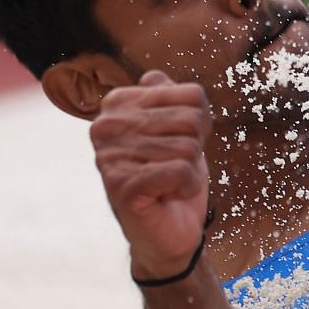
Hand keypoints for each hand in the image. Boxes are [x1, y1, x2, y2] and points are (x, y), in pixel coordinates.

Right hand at [90, 71, 212, 279]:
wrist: (168, 231)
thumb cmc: (175, 177)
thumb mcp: (176, 130)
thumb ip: (166, 99)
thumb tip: (153, 77)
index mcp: (118, 104)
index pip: (192, 94)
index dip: (201, 123)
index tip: (180, 143)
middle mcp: (106, 125)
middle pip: (192, 119)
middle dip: (196, 147)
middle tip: (175, 166)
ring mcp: (110, 155)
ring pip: (188, 147)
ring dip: (190, 170)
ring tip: (169, 182)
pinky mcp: (120, 185)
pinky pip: (181, 172)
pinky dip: (187, 188)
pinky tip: (168, 196)